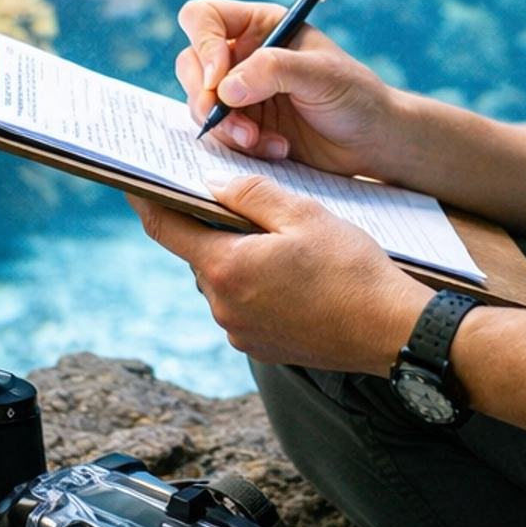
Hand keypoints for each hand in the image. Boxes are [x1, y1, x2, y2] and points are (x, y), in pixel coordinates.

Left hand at [130, 170, 431, 371]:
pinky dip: (253, 282)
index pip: (165, 228)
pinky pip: (243, 304)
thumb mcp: (303, 213)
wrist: (391, 330)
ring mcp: (241, 331)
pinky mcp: (262, 346)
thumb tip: (213, 184)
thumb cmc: (352, 269)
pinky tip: (288, 269)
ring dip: (235, 254)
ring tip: (271, 232)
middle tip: (225, 195)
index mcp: (226, 268)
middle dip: (207, 224)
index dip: (146, 200)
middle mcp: (223, 306)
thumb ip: (252, 193)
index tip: (134, 180)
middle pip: (198, 253)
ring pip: (222, 278)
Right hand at [175, 0, 408, 176]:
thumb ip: (274, 71)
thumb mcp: (320, 74)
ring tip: (260, 142)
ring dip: (224, 127)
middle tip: (236, 124)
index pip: (204, 18)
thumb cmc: (354, 95)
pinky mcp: (243, 126)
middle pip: (190, 64)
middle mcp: (243, 55)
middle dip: (205, 98)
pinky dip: (240, 146)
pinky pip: (218, 135)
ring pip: (199, 104)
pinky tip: (276, 149)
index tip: (218, 81)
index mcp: (260, 26)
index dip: (202, 45)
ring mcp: (240, 93)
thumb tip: (223, 88)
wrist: (371, 141)